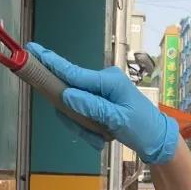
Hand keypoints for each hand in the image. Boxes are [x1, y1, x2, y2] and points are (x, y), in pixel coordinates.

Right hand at [26, 43, 179, 164]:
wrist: (157, 139)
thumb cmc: (142, 128)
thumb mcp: (117, 119)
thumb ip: (91, 107)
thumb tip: (66, 95)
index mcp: (109, 81)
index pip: (73, 72)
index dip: (51, 63)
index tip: (33, 50)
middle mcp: (103, 82)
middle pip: (71, 95)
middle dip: (75, 119)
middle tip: (93, 134)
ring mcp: (101, 92)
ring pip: (75, 109)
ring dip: (84, 128)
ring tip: (102, 138)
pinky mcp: (101, 102)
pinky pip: (83, 115)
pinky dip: (89, 130)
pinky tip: (102, 137)